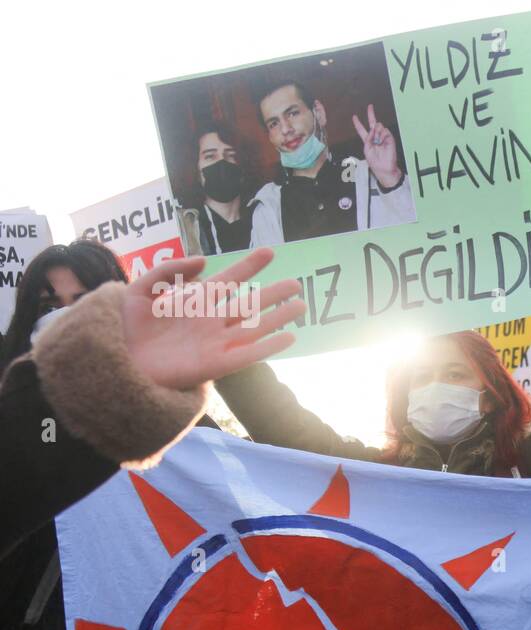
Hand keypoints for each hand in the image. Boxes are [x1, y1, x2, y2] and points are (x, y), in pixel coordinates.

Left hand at [124, 248, 302, 390]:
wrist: (117, 362)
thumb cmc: (125, 329)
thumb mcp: (140, 290)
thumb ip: (168, 271)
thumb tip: (204, 261)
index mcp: (195, 302)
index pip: (229, 279)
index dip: (248, 266)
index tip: (268, 252)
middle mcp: (211, 322)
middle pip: (249, 304)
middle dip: (273, 294)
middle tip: (295, 283)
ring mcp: (216, 343)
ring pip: (255, 327)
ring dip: (278, 317)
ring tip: (300, 305)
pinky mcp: (216, 365)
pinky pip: (249, 354)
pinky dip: (270, 346)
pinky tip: (289, 337)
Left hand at [353, 104, 401, 189]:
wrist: (384, 168)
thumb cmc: (375, 162)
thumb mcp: (366, 149)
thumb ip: (367, 138)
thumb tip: (373, 129)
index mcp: (368, 140)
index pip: (362, 130)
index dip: (358, 123)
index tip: (354, 117)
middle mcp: (375, 137)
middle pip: (372, 123)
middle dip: (371, 114)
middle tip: (370, 106)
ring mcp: (383, 137)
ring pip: (378, 126)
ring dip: (376, 132)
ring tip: (377, 141)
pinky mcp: (389, 138)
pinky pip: (384, 131)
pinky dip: (382, 135)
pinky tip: (382, 140)